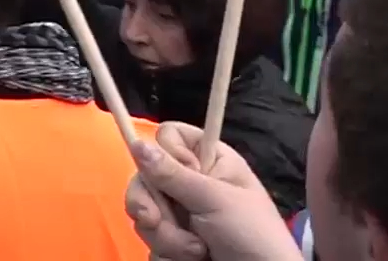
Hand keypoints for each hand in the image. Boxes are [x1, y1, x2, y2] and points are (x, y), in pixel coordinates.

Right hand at [124, 122, 300, 260]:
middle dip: (153, 206)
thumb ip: (173, 174)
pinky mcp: (174, 243)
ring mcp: (180, 215)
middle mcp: (190, 183)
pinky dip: (167, 254)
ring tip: (197, 252)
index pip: (167, 137)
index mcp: (208, 160)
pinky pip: (151, 242)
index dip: (165, 155)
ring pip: (144, 213)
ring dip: (166, 237)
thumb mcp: (214, 199)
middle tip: (157, 221)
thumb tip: (137, 143)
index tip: (176, 180)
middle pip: (145, 177)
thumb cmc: (251, 234)